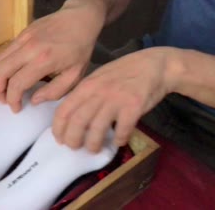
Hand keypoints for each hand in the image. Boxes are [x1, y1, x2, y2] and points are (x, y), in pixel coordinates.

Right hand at [0, 0, 105, 112]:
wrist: (80, 18)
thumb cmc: (81, 48)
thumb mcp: (75, 75)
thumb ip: (54, 91)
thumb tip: (33, 99)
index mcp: (44, 61)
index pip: (17, 84)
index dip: (13, 99)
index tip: (16, 108)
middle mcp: (30, 48)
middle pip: (0, 71)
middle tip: (4, 100)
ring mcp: (24, 38)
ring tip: (4, 89)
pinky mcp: (22, 32)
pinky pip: (5, 52)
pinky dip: (3, 65)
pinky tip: (11, 73)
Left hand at [52, 47, 178, 151]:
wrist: (155, 65)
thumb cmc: (126, 72)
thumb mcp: (100, 77)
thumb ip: (86, 94)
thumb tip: (72, 117)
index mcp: (87, 85)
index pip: (64, 110)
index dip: (59, 129)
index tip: (60, 140)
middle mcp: (98, 92)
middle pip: (77, 123)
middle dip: (73, 141)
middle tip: (76, 147)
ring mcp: (116, 99)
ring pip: (97, 130)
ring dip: (93, 145)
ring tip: (95, 148)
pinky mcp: (134, 107)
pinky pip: (122, 131)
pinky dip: (119, 140)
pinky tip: (120, 140)